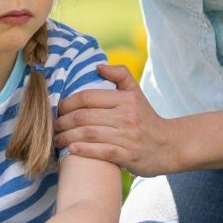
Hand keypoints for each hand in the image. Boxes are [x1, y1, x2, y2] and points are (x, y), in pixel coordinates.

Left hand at [53, 64, 178, 175]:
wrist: (169, 146)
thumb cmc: (147, 119)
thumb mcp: (136, 93)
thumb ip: (120, 75)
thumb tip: (98, 66)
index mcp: (125, 99)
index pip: (88, 97)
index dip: (68, 103)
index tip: (59, 110)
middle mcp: (126, 116)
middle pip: (84, 116)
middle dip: (63, 122)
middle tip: (53, 127)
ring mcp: (128, 137)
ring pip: (89, 134)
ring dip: (67, 137)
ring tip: (57, 140)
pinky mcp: (129, 156)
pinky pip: (101, 152)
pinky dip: (84, 150)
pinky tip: (71, 150)